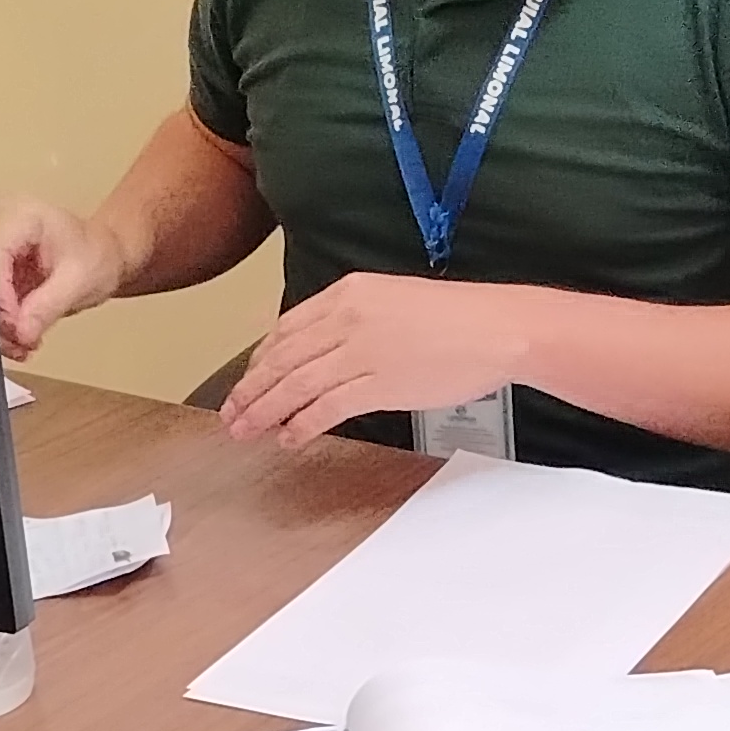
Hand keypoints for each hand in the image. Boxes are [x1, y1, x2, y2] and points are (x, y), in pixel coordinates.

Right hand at [0, 197, 126, 358]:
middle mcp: (8, 235)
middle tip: (21, 340)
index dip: (0, 297)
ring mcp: (5, 259)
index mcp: (24, 220)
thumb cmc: (98, 254)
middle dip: (2, 318)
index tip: (15, 325)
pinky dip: (10, 328)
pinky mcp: (8, 280)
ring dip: (4, 328)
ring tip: (25, 344)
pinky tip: (25, 337)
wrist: (109, 260)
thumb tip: (22, 330)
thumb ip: (48, 305)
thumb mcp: (78, 280)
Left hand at [215, 275, 541, 443]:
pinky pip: (326, 408)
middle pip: (282, 358)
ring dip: (265, 411)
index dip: (259, 360)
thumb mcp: (394, 301)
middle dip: (251, 390)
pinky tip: (289, 437)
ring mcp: (362, 351)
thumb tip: (324, 352)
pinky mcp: (379, 384)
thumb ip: (354, 320)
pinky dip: (302, 424)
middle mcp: (348, 318)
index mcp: (348, 293)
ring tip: (247, 431)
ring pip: (295, 385)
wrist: (498, 328)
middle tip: (231, 413)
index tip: (248, 381)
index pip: (286, 328)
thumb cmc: (457, 319)